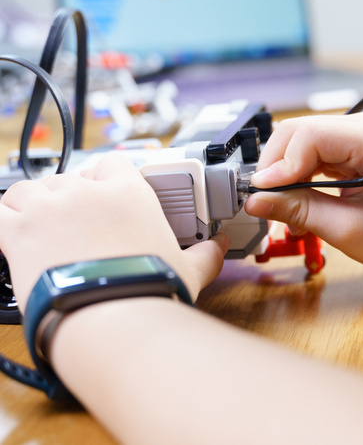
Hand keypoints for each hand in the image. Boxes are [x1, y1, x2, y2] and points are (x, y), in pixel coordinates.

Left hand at [0, 153, 228, 310]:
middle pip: (67, 178)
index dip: (107, 178)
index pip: (112, 165)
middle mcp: (85, 192)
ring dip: (31, 204)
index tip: (105, 194)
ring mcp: (47, 208)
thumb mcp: (189, 269)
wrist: (110, 315)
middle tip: (75, 224)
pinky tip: (11, 236)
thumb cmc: (148, 288)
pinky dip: (2, 221)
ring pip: (27, 190)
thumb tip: (222, 246)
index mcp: (127, 193)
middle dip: (69, 198)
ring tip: (41, 227)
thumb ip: (207, 253)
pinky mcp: (15, 231)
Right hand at [244, 112, 362, 281]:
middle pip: (298, 133)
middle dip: (275, 169)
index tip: (261, 194)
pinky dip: (295, 177)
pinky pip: (309, 152)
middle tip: (265, 205)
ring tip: (285, 212)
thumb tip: (255, 199)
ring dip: (284, 175)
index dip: (279, 164)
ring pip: (298, 142)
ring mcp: (358, 133)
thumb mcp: (347, 230)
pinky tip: (297, 203)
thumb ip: (299, 210)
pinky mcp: (350, 145)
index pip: (309, 135)